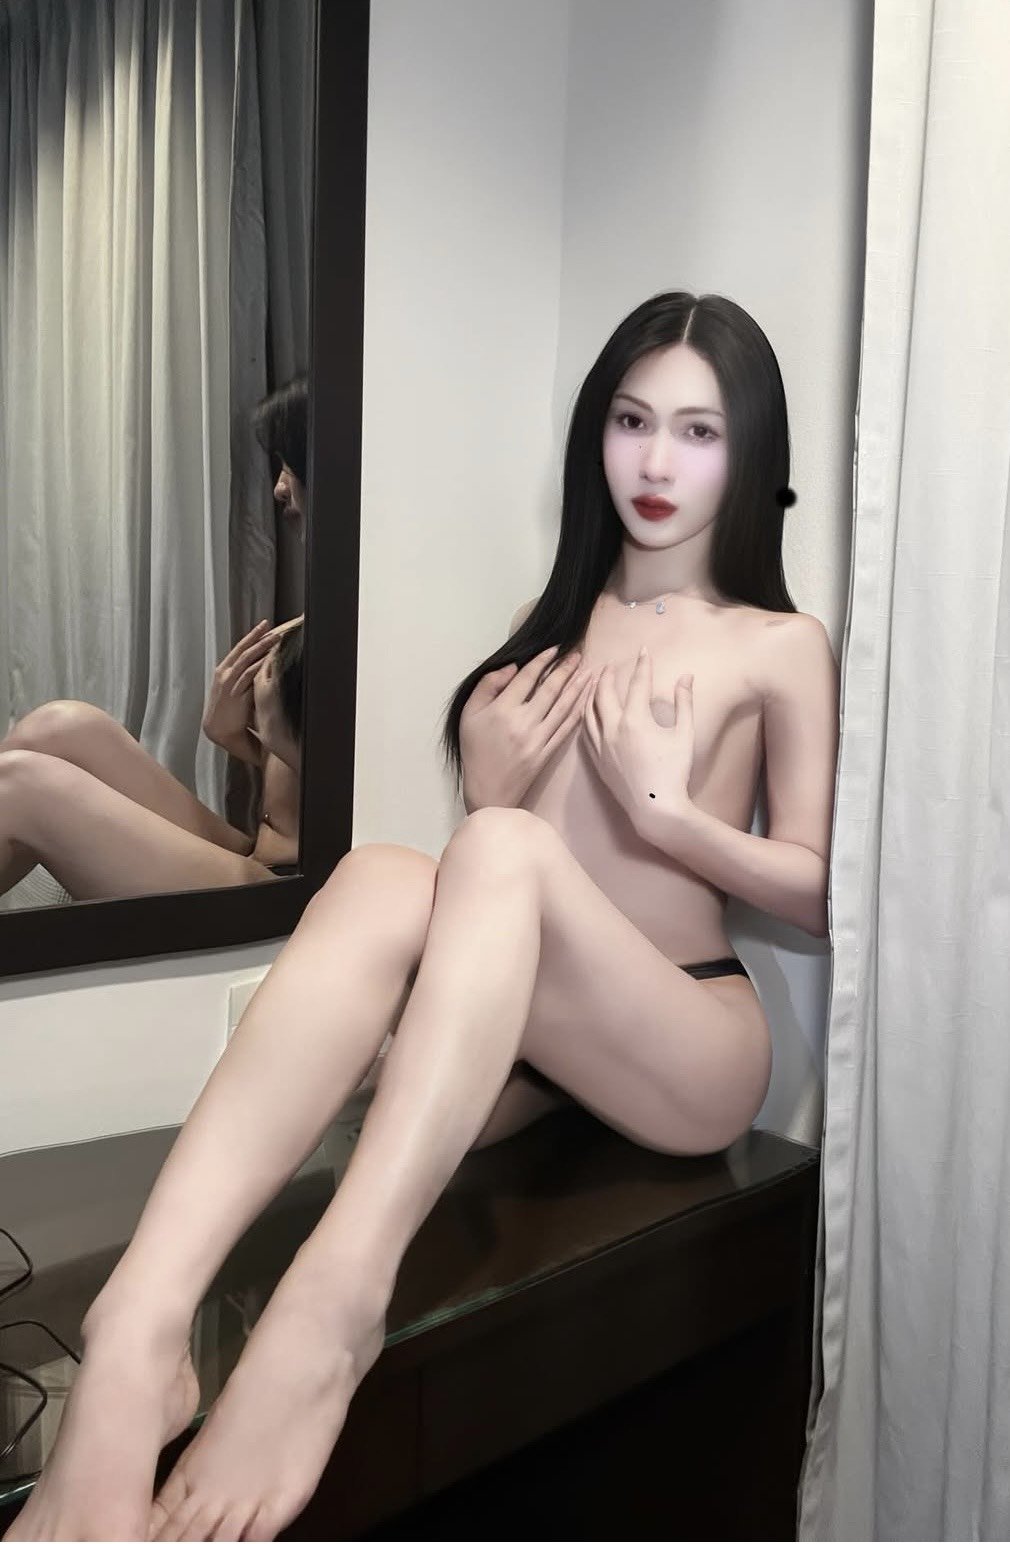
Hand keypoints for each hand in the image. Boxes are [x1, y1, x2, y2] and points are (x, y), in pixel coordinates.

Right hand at [203, 619, 280, 757]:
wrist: (218, 729)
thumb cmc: (229, 710)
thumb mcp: (234, 688)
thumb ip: (244, 677)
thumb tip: (259, 665)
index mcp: (224, 670)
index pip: (239, 649)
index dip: (251, 636)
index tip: (263, 626)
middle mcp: (225, 674)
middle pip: (243, 650)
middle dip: (257, 637)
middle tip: (269, 626)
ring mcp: (230, 683)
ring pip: (246, 660)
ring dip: (261, 648)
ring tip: (274, 638)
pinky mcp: (236, 694)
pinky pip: (249, 677)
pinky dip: (258, 666)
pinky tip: (268, 659)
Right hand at [460, 645, 593, 809]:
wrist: (487, 790)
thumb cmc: (475, 751)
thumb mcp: (469, 714)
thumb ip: (487, 686)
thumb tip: (512, 668)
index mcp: (503, 710)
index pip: (527, 678)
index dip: (542, 661)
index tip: (554, 649)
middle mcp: (524, 722)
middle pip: (550, 689)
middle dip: (566, 669)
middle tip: (577, 654)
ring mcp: (538, 738)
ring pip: (563, 707)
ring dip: (577, 687)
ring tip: (587, 671)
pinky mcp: (547, 752)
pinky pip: (566, 728)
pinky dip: (577, 712)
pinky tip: (585, 700)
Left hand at [582, 648, 695, 829]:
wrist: (656, 807)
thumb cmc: (674, 771)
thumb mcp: (684, 734)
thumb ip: (684, 702)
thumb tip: (686, 677)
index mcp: (635, 720)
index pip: (637, 684)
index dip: (642, 665)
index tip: (642, 651)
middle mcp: (613, 729)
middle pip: (604, 693)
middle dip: (608, 675)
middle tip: (610, 665)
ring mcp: (602, 745)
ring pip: (589, 711)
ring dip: (591, 693)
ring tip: (594, 682)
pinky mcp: (597, 760)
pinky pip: (585, 732)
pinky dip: (585, 716)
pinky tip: (587, 712)